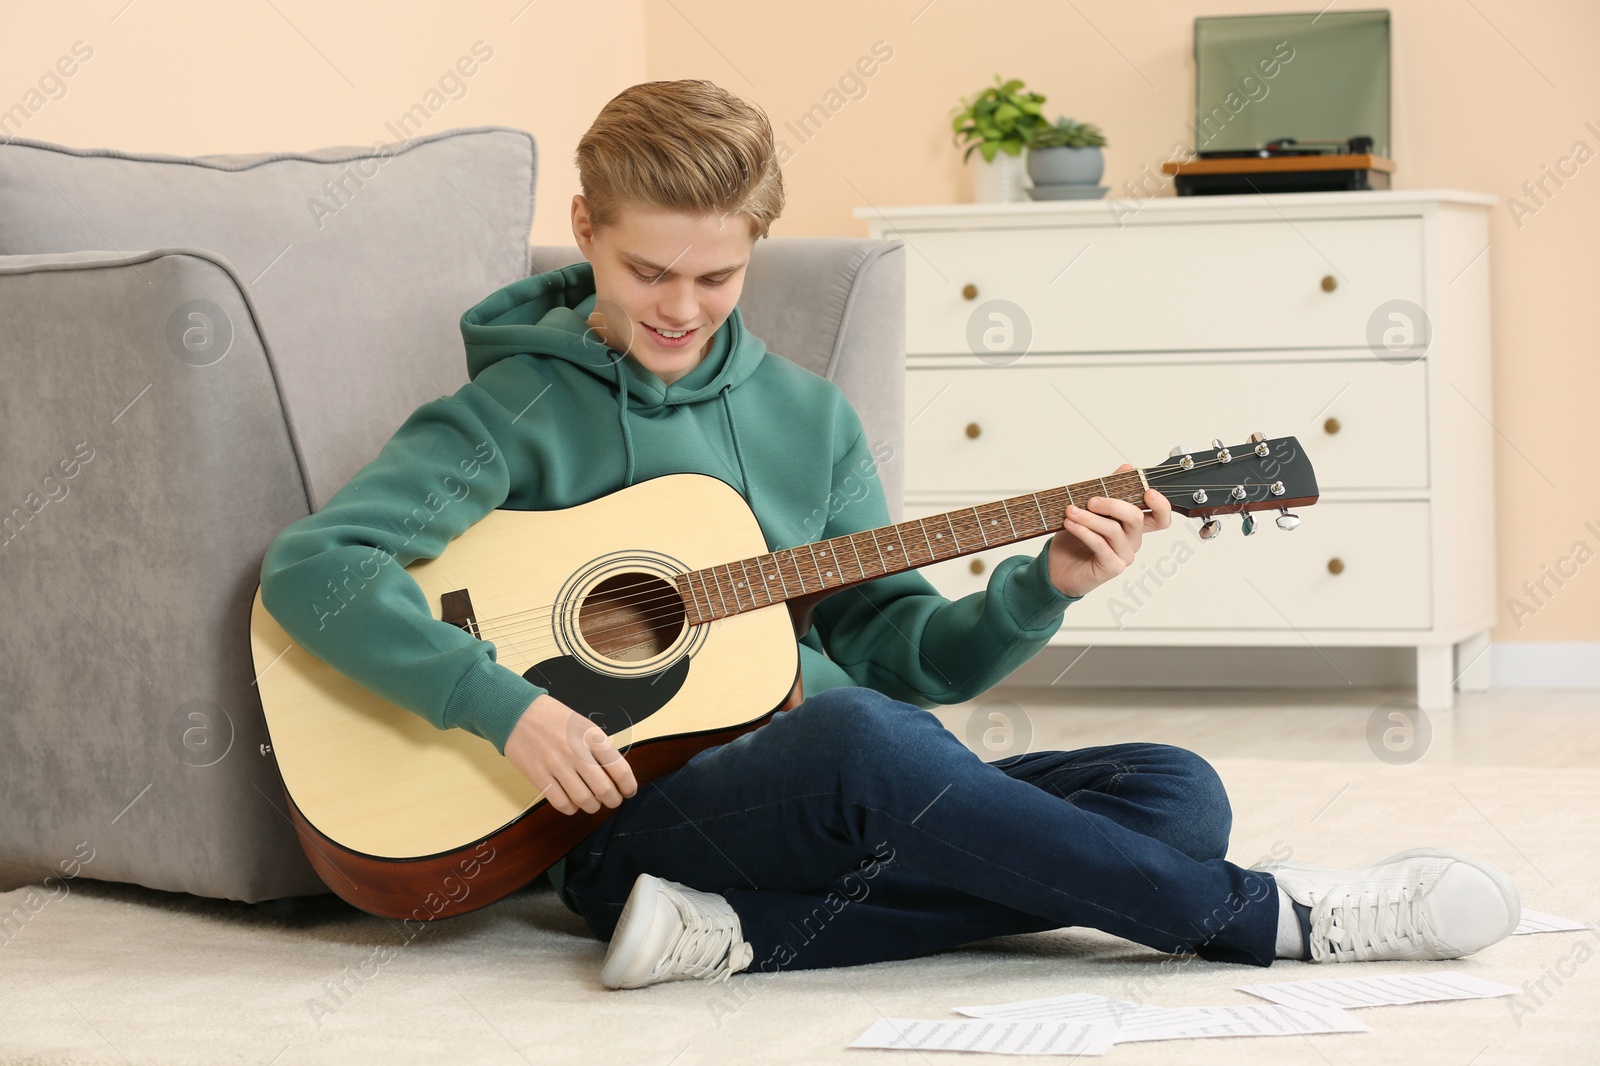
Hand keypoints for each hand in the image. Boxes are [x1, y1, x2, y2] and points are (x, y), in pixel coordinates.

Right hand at [503, 693, 637, 814]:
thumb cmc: (554, 718)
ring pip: (584, 799)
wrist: (518, 712)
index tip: (629, 791)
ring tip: (593, 803)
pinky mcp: (538, 776)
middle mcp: (576, 752)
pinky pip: (561, 802)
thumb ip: (599, 747)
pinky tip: (573, 803)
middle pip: (604, 789)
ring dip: (593, 806)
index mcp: (592, 736)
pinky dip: (571, 808)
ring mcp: (556, 765)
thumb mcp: (583, 724)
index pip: (619, 769)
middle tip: (612, 800)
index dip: (629, 786)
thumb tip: (614, 774)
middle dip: (613, 800)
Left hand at [1046, 463, 1172, 598]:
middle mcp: (1133, 540)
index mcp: (1133, 526)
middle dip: (1112, 504)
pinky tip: (1071, 524)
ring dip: (1090, 518)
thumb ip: (1109, 489)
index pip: (1160, 517)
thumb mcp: (1090, 510)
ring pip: (1114, 530)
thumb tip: (1126, 468)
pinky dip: (1084, 532)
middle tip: (1090, 500)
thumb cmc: (1074, 540)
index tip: (1148, 491)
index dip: (1161, 505)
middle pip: (1136, 518)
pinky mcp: (1112, 567)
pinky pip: (1100, 545)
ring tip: (1070, 511)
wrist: (1057, 568)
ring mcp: (1124, 555)